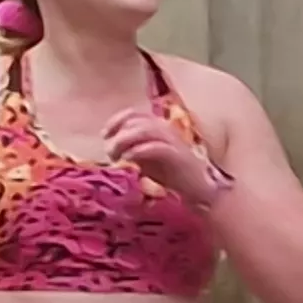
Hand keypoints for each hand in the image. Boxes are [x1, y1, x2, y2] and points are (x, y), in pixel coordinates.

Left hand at [106, 115, 230, 208]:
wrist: (198, 189)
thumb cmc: (171, 174)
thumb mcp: (146, 159)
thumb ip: (131, 149)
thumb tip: (110, 147)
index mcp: (159, 127)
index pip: (135, 113)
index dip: (116, 120)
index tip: (104, 134)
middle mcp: (167, 129)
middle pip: (137, 120)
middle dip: (118, 133)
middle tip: (109, 151)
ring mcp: (174, 141)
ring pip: (146, 129)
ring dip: (125, 140)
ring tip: (115, 155)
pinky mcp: (179, 156)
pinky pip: (157, 147)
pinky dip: (139, 151)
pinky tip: (128, 160)